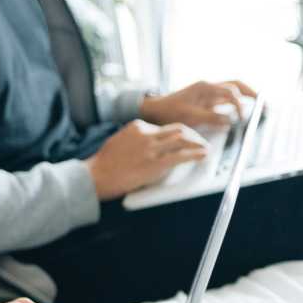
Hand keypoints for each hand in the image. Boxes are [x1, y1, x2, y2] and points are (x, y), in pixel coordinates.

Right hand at [86, 120, 208, 200]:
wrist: (96, 175)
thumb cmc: (105, 163)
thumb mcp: (120, 140)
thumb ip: (137, 138)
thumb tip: (152, 143)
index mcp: (138, 126)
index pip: (165, 127)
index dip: (179, 133)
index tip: (186, 139)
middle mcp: (147, 134)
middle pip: (178, 129)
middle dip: (193, 135)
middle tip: (201, 142)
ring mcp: (152, 148)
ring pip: (182, 140)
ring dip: (198, 144)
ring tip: (205, 149)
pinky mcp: (155, 163)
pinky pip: (181, 156)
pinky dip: (195, 155)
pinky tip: (203, 155)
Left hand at [141, 80, 257, 128]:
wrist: (155, 109)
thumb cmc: (170, 111)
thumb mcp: (190, 116)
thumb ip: (211, 117)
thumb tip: (230, 121)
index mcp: (206, 87)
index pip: (231, 92)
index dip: (240, 104)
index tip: (243, 117)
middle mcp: (209, 87)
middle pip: (236, 84)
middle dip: (252, 92)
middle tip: (264, 103)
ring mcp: (209, 92)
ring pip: (233, 89)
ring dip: (246, 95)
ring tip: (259, 105)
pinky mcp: (207, 100)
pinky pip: (226, 98)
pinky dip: (237, 102)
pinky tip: (242, 111)